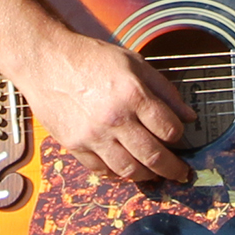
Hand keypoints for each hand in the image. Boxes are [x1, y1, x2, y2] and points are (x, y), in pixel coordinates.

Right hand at [14, 31, 194, 188]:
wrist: (46, 60)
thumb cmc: (90, 58)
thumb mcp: (134, 63)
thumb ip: (164, 90)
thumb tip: (188, 116)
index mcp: (133, 94)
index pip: (169, 129)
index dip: (179, 136)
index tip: (179, 137)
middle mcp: (115, 118)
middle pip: (153, 156)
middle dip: (173, 168)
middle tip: (181, 173)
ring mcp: (93, 135)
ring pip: (129, 170)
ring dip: (147, 176)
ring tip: (155, 173)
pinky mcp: (74, 145)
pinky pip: (101, 171)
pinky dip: (117, 174)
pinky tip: (126, 168)